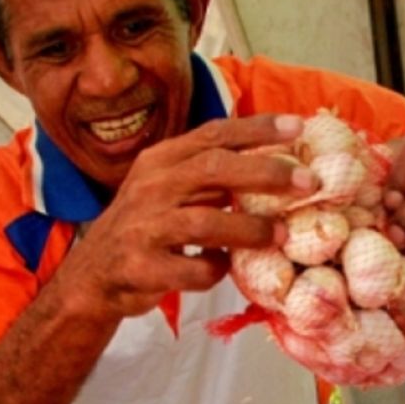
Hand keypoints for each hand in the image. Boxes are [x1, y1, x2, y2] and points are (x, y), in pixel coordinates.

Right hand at [54, 114, 316, 321]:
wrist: (95, 275)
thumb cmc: (150, 226)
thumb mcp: (174, 188)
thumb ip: (215, 175)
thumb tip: (282, 162)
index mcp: (163, 160)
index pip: (214, 134)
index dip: (257, 129)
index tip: (298, 127)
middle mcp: (151, 186)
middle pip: (214, 169)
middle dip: (266, 173)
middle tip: (309, 183)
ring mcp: (144, 227)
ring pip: (204, 222)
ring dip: (250, 229)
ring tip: (282, 235)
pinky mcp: (142, 267)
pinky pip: (192, 270)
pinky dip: (215, 270)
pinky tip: (224, 267)